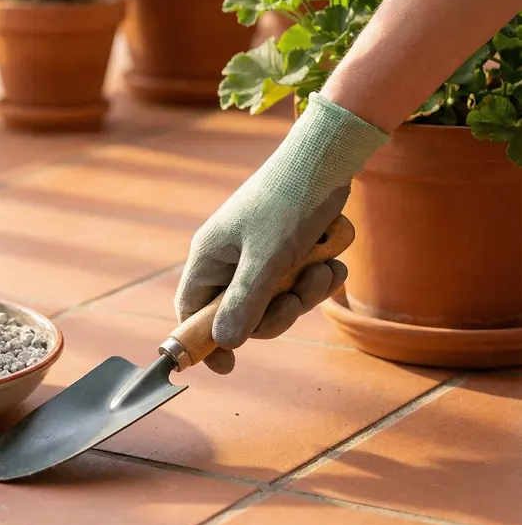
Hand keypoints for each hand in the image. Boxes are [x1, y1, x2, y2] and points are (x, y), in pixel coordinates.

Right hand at [175, 185, 348, 373]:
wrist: (328, 156)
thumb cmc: (289, 200)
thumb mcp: (267, 258)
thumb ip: (244, 302)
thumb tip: (225, 343)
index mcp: (210, 257)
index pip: (192, 310)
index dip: (204, 341)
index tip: (227, 367)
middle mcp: (230, 259)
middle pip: (241, 314)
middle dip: (275, 313)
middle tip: (296, 299)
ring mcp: (259, 255)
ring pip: (276, 301)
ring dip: (305, 294)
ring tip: (323, 268)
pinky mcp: (287, 250)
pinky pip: (298, 283)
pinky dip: (318, 278)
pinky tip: (333, 261)